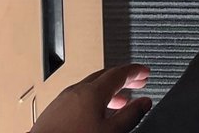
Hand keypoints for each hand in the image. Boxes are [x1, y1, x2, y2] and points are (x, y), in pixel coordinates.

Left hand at [31, 63, 151, 132]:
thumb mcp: (111, 131)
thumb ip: (130, 115)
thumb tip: (144, 103)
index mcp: (93, 91)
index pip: (119, 72)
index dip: (136, 71)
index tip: (145, 72)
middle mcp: (76, 90)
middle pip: (104, 75)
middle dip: (123, 78)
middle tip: (136, 81)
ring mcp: (62, 100)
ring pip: (90, 86)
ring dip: (107, 90)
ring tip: (118, 101)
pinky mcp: (53, 111)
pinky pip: (78, 97)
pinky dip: (92, 99)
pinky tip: (94, 114)